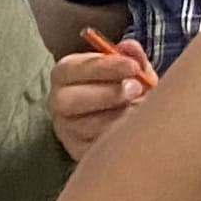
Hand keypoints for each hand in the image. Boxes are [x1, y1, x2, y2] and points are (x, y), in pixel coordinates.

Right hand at [49, 39, 152, 160]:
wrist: (124, 120)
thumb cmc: (123, 87)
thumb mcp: (129, 69)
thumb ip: (131, 57)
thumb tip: (131, 48)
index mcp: (65, 74)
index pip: (74, 69)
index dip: (105, 67)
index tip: (134, 67)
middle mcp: (58, 102)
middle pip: (70, 101)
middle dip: (108, 94)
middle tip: (138, 89)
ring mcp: (66, 130)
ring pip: (88, 128)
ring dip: (120, 117)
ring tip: (142, 111)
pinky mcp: (78, 152)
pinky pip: (98, 149)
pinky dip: (120, 139)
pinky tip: (135, 129)